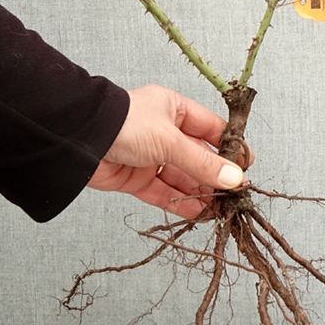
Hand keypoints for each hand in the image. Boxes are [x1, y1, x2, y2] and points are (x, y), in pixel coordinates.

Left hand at [87, 85, 253, 218]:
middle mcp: (164, 131)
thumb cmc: (125, 125)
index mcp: (175, 110)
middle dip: (216, 176)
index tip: (246, 167)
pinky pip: (163, 192)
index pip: (211, 129)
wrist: (77, 139)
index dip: (230, 148)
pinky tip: (199, 214)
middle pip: (197, 157)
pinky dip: (180, 203)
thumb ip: (203, 163)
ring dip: (200, 193)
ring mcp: (149, 156)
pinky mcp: (135, 178)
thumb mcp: (171, 141)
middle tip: (235, 196)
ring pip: (182, 177)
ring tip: (221, 210)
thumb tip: (235, 180)